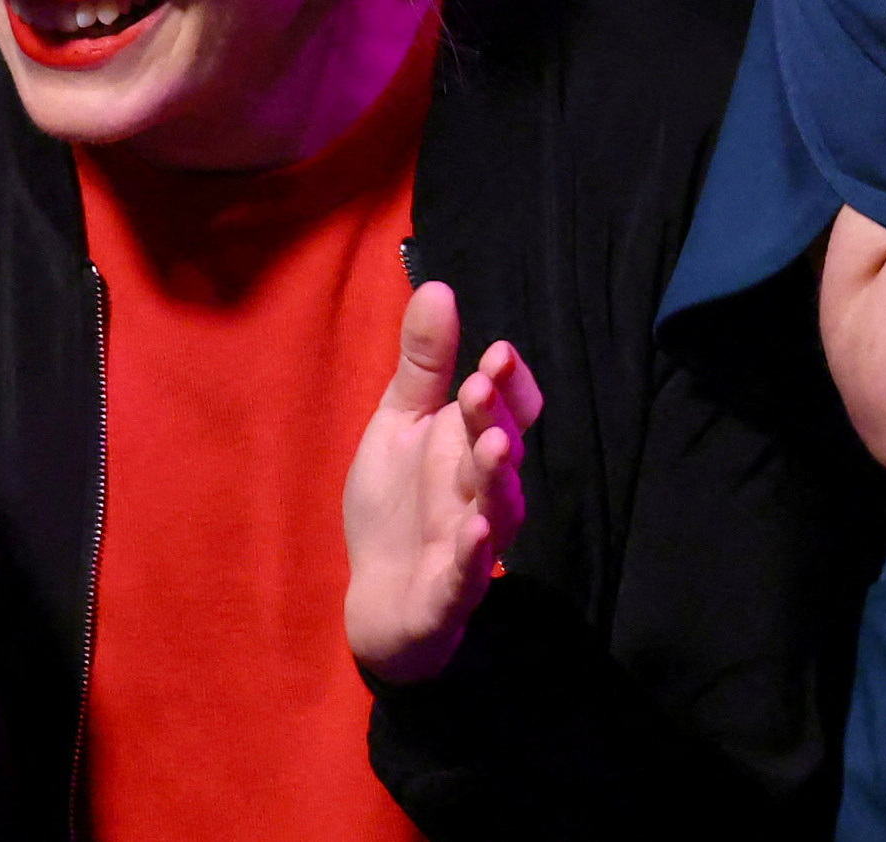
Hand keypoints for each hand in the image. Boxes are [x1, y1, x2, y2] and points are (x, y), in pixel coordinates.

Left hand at [343, 280, 538, 683]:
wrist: (377, 600)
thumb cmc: (397, 506)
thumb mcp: (399, 425)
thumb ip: (422, 364)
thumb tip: (438, 285)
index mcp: (471, 447)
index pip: (507, 409)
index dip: (509, 384)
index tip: (497, 353)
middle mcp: (481, 492)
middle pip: (501, 453)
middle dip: (495, 419)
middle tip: (481, 388)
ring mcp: (470, 545)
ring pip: (497, 512)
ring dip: (497, 480)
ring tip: (494, 447)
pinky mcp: (450, 594)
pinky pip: (468, 576)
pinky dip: (473, 556)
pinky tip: (472, 532)